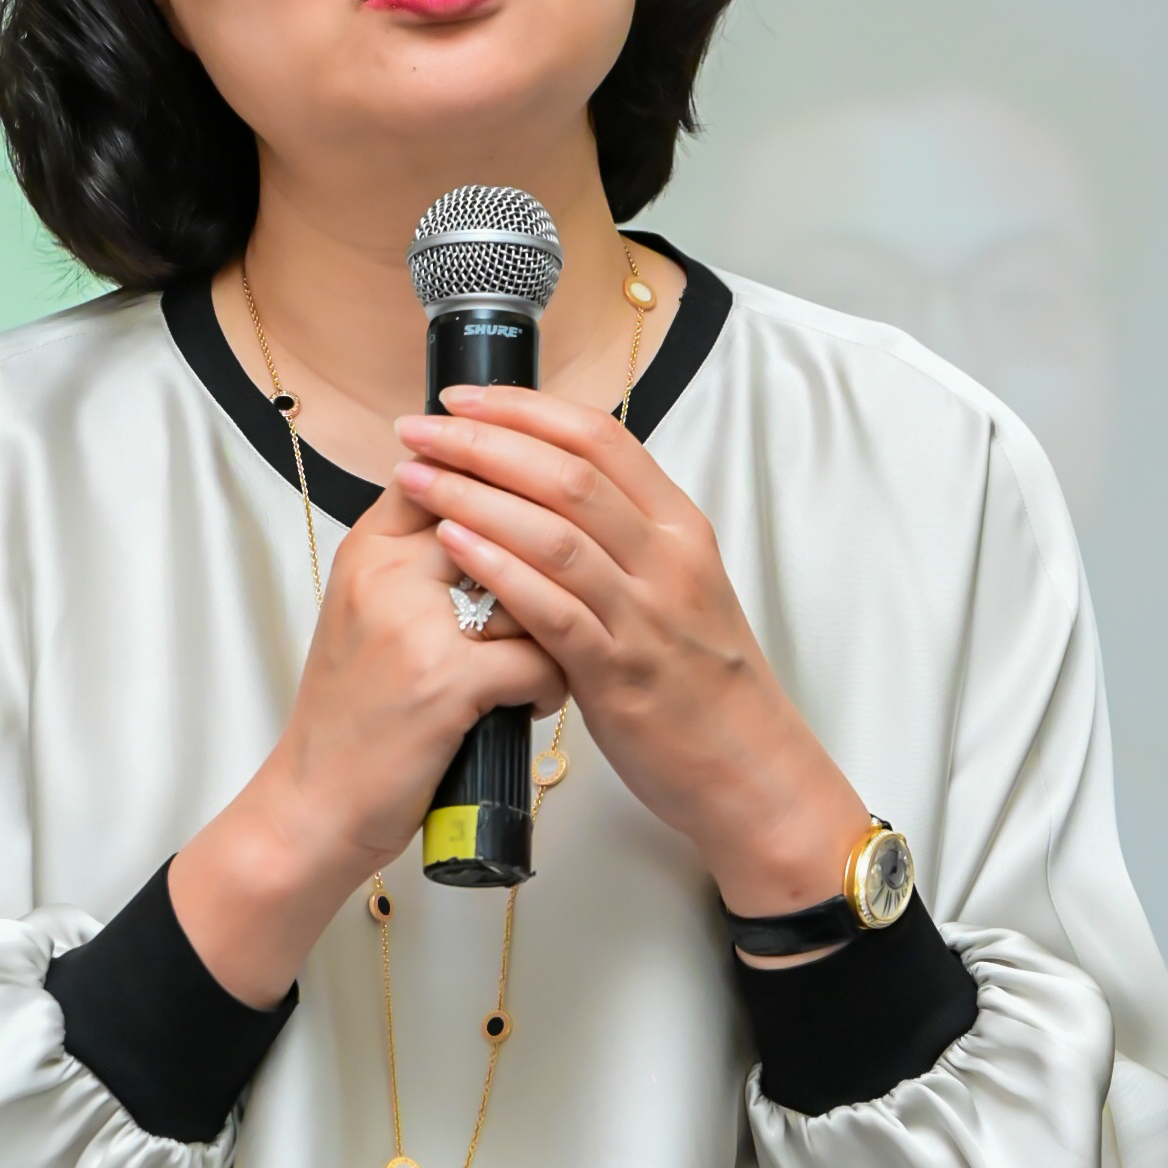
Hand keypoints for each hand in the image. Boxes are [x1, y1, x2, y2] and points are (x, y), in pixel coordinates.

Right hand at [168, 477, 564, 1004]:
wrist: (312, 804)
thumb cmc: (352, 714)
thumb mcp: (365, 614)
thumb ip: (417, 557)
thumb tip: (496, 507)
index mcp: (368, 549)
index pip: (451, 472)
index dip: (505, 487)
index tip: (537, 520)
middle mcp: (388, 572)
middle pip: (504, 522)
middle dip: (541, 566)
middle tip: (554, 603)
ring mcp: (416, 625)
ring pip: (534, 590)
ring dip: (553, 630)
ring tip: (536, 663)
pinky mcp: (447, 681)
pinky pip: (540, 656)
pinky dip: (549, 685)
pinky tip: (528, 703)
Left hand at [393, 387, 865, 918]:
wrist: (752, 769)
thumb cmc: (702, 680)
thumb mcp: (677, 587)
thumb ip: (623, 535)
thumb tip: (549, 487)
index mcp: (680, 527)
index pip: (600, 436)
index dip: (523, 408)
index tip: (462, 397)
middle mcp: (668, 559)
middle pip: (568, 471)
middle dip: (483, 440)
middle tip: (419, 428)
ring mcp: (647, 616)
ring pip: (556, 531)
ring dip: (475, 496)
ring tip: (416, 477)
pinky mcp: (622, 674)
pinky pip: (554, 610)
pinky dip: (499, 570)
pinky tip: (452, 545)